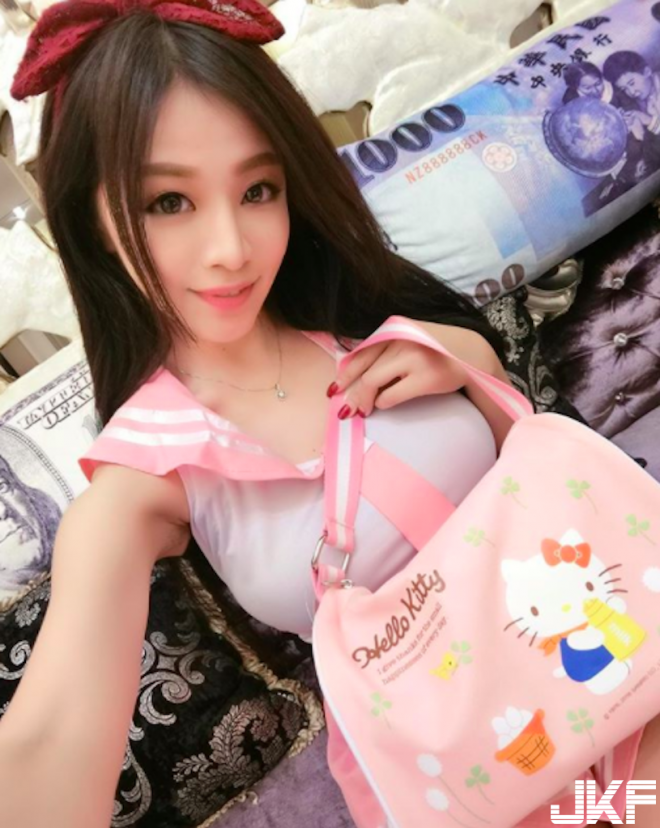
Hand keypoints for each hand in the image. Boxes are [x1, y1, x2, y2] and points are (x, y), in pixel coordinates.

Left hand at [327, 322, 490, 418]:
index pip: (361, 352)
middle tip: (346, 410)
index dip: (345, 373)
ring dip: (364, 400)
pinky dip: (383, 403)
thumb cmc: (434, 349)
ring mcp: (414, 358)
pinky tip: (383, 405)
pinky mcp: (426, 378)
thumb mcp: (407, 339)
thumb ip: (384, 351)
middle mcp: (402, 339)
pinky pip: (391, 396)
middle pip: (364, 371)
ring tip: (363, 410)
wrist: (472, 353)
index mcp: (394, 328)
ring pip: (373, 382)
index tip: (334, 389)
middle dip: (352, 393)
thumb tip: (351, 378)